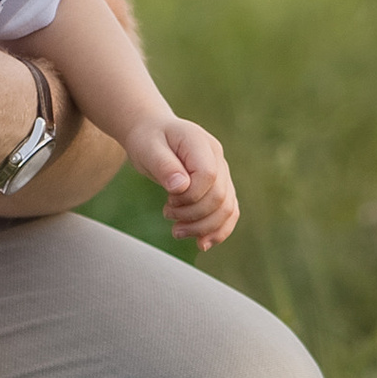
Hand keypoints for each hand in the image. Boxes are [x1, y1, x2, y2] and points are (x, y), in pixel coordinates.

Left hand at [124, 113, 238, 246]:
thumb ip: (164, 166)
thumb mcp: (148, 149)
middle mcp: (217, 157)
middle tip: (167, 214)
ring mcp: (222, 172)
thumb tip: (180, 187)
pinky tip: (202, 243)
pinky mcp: (220, 187)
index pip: (208, 175)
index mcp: (200, 142)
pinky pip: (229, 212)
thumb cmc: (148, 140)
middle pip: (219, 196)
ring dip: (203, 227)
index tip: (169, 198)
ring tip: (177, 231)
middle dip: (193, 215)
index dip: (191, 195)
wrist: (153, 134)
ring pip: (227, 208)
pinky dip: (218, 230)